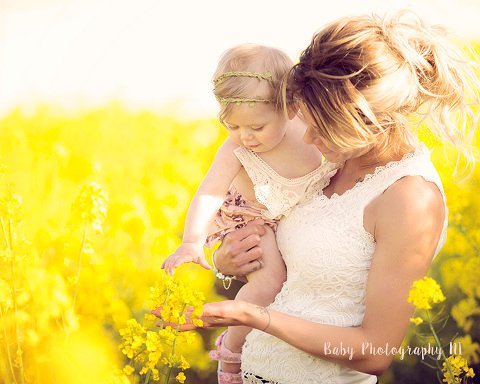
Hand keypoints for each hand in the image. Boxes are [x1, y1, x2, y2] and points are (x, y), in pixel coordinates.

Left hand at [151, 300, 269, 331]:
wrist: (246, 314)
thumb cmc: (235, 311)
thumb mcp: (221, 309)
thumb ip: (209, 311)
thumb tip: (194, 312)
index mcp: (202, 320)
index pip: (180, 321)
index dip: (167, 317)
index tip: (155, 312)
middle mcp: (201, 322)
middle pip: (179, 322)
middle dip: (166, 318)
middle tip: (153, 312)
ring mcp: (205, 321)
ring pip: (185, 321)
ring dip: (173, 317)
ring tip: (164, 314)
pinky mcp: (209, 317)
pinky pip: (192, 317)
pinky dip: (184, 315)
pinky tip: (183, 312)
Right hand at [161, 242, 210, 274]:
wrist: (192, 242)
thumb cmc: (197, 251)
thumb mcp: (201, 256)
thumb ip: (204, 263)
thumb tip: (210, 268)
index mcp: (187, 255)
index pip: (182, 258)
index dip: (178, 262)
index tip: (174, 266)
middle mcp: (180, 254)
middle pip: (174, 260)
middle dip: (171, 266)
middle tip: (170, 275)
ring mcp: (176, 254)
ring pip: (170, 259)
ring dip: (167, 266)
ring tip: (167, 273)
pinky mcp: (174, 255)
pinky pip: (168, 258)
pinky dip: (165, 262)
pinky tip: (162, 268)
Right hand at [214, 219, 265, 276]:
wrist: (219, 264)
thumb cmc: (229, 246)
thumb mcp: (234, 235)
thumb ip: (248, 227)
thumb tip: (262, 221)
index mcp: (232, 237)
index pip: (253, 229)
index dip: (260, 229)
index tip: (261, 230)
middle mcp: (234, 249)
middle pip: (256, 239)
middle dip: (258, 239)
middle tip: (256, 241)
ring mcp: (238, 260)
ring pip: (259, 251)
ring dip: (258, 251)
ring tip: (254, 251)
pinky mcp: (242, 270)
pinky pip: (258, 264)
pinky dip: (257, 262)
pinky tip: (253, 260)